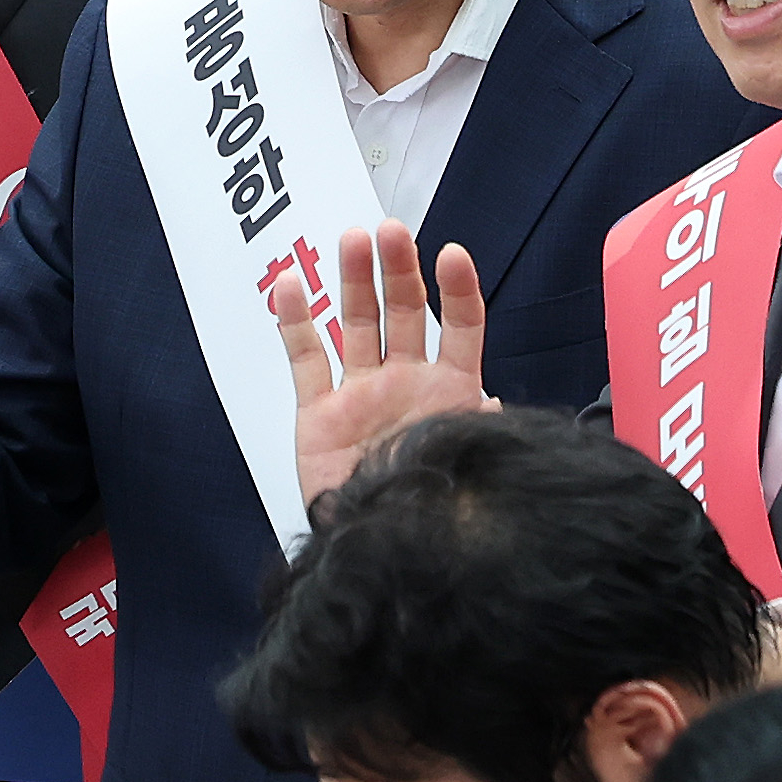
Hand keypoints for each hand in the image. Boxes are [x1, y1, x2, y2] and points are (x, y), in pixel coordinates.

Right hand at [287, 220, 494, 500]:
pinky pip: (305, 359)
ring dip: (353, 281)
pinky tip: (290, 285)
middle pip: (404, 312)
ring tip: (351, 240)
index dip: (457, 290)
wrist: (376, 549)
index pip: (460, 327)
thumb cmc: (428, 507)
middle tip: (391, 232)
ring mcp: (360, 393)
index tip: (451, 255)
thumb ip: (478, 429)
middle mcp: (406, 382)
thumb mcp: (465, 461)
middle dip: (398, 270)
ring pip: (357, 323)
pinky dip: (295, 323)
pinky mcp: (318, 411)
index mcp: (449, 390)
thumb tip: (491, 402)